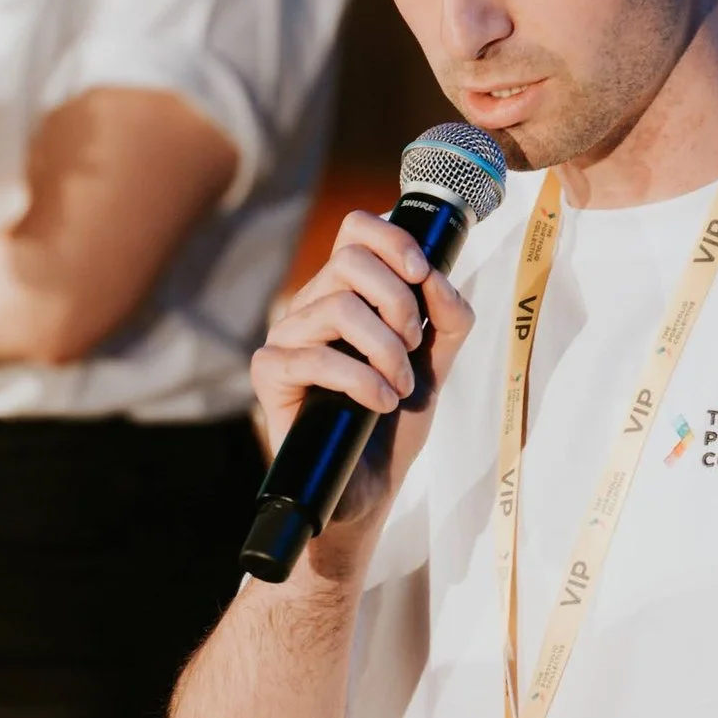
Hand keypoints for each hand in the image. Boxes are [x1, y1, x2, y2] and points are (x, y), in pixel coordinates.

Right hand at [249, 211, 473, 578]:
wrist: (368, 488)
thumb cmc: (394, 424)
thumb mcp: (436, 365)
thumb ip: (447, 320)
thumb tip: (439, 277)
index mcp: (349, 291)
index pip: (356, 228)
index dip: (392, 240)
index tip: (422, 275)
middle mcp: (313, 305)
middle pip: (350, 260)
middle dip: (398, 303)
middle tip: (412, 349)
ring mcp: (287, 337)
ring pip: (338, 306)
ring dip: (385, 350)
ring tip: (398, 387)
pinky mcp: (270, 373)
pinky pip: (313, 356)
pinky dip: (360, 380)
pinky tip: (378, 403)